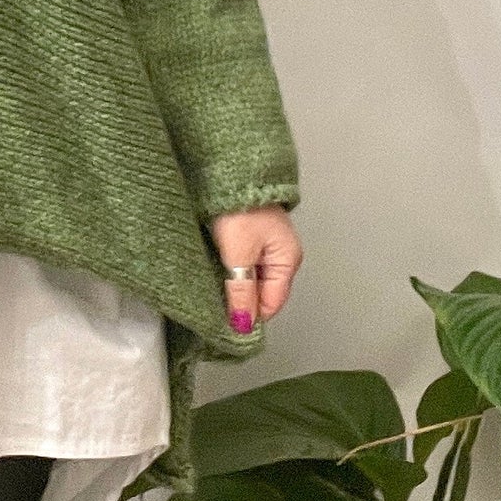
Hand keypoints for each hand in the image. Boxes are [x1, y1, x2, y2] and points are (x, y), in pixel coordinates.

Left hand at [207, 204, 302, 334]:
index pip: (272, 303)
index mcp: (287, 260)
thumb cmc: (239, 210)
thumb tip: (244, 324)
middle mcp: (280, 255)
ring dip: (233, 286)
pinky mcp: (249, 236)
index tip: (228, 325)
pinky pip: (241, 264)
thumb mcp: (239, 255)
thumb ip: (242, 291)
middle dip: (241, 301)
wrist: (229, 174)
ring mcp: (265, 245)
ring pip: (249, 279)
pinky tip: (214, 271)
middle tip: (216, 308)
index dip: (251, 316)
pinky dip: (229, 271)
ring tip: (213, 289)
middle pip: (261, 292)